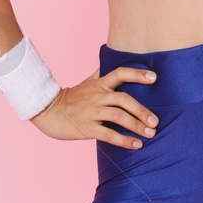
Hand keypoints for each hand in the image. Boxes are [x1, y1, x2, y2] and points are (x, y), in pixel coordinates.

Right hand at [30, 65, 159, 147]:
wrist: (47, 111)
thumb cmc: (71, 98)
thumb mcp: (87, 82)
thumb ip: (101, 74)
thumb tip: (112, 58)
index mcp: (99, 84)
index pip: (120, 73)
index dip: (137, 74)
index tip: (154, 78)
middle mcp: (97, 96)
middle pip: (123, 99)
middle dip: (142, 110)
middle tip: (155, 121)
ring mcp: (91, 112)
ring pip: (118, 116)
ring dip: (136, 125)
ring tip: (149, 133)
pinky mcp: (86, 128)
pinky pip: (108, 134)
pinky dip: (124, 140)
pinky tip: (136, 145)